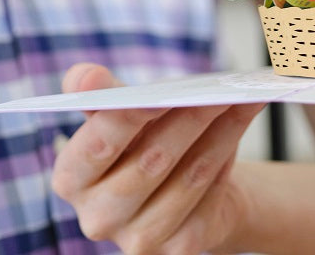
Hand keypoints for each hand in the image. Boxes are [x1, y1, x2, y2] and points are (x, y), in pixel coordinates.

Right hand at [51, 63, 262, 254]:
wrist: (182, 180)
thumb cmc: (144, 137)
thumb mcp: (121, 110)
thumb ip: (102, 92)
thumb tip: (84, 76)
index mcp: (72, 178)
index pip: (96, 146)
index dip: (128, 117)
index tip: (160, 93)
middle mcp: (99, 217)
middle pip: (150, 162)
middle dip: (189, 119)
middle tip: (219, 89)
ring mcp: (139, 238)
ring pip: (188, 177)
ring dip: (220, 131)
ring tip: (241, 99)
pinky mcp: (178, 246)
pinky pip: (211, 194)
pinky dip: (229, 151)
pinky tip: (242, 121)